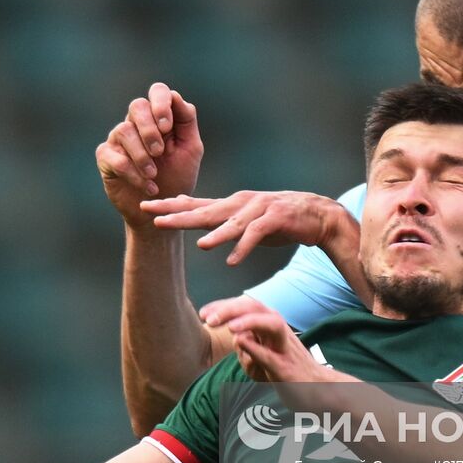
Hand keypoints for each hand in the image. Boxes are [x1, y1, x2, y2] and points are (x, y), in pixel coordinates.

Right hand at [96, 83, 202, 228]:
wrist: (161, 208)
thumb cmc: (177, 176)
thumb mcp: (191, 149)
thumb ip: (186, 121)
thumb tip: (175, 96)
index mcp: (159, 117)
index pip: (158, 92)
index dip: (161, 104)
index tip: (168, 127)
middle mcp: (137, 123)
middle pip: (137, 105)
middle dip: (149, 128)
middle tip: (160, 152)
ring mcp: (119, 140)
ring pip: (124, 130)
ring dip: (142, 155)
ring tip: (154, 175)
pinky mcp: (106, 159)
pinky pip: (116, 158)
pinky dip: (134, 174)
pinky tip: (148, 186)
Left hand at [143, 190, 349, 264]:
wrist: (317, 215)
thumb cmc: (278, 219)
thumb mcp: (245, 219)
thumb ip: (221, 218)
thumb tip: (196, 222)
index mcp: (230, 204)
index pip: (194, 204)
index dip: (169, 206)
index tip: (144, 207)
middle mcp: (241, 203)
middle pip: (205, 210)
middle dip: (178, 214)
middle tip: (154, 217)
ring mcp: (259, 209)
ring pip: (231, 222)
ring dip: (216, 233)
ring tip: (200, 244)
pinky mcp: (276, 218)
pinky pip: (257, 234)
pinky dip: (244, 247)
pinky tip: (232, 260)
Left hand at [199, 297, 330, 382]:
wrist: (317, 389)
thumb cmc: (286, 370)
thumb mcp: (261, 356)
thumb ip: (248, 345)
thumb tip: (236, 337)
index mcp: (270, 324)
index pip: (245, 306)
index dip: (223, 306)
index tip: (203, 314)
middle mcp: (279, 330)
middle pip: (256, 308)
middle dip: (231, 309)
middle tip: (209, 319)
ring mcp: (285, 348)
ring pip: (271, 325)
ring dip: (249, 322)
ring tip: (229, 327)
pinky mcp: (288, 368)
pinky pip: (272, 356)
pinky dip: (257, 349)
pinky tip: (241, 343)